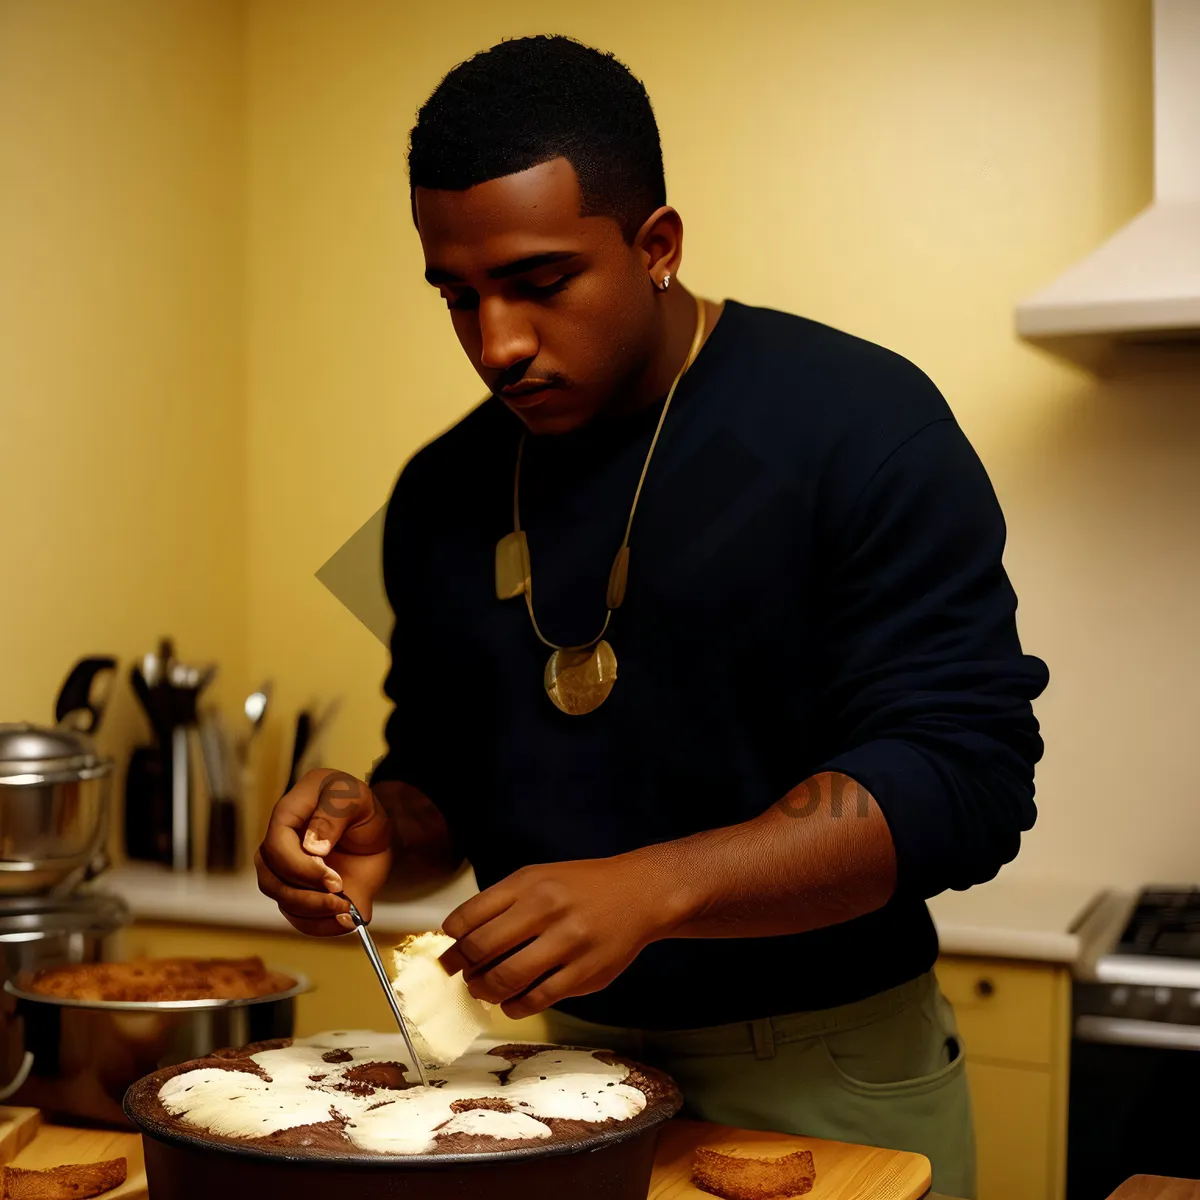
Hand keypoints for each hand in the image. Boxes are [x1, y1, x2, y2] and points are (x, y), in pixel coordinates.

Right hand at [255, 768, 391, 936]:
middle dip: (305, 897)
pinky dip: (321, 926)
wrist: (368, 825)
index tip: (334, 880)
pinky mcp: (303, 893)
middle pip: (272, 881)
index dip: (301, 869)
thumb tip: (312, 847)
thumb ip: (332, 815)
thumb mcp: (351, 797)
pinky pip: (300, 917)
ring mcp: (288, 874)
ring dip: (313, 914)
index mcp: (286, 817)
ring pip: (283, 901)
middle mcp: (278, 849)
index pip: (276, 848)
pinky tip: (346, 922)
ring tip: (346, 912)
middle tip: (341, 900)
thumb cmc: (353, 802)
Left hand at [437, 850, 697, 1019]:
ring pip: (505, 979)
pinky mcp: (584, 973)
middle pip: (481, 949)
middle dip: (462, 967)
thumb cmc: (581, 887)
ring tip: (483, 989)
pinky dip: (514, 1007)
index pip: (470, 916)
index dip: (451, 940)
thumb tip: (458, 940)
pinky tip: (511, 1002)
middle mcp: (547, 909)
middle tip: (461, 973)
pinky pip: (536, 1000)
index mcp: (529, 884)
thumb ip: (500, 904)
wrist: (639, 893)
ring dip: (484, 990)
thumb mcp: (538, 878)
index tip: (450, 949)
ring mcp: (567, 943)